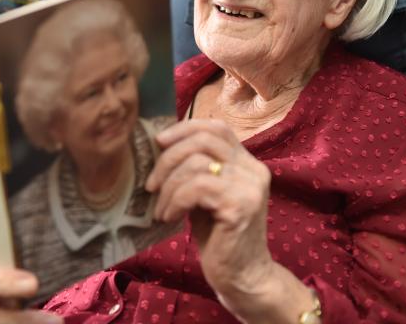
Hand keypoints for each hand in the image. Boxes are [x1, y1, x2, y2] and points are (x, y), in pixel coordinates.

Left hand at [147, 119, 311, 323]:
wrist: (243, 277)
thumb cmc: (219, 235)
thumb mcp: (205, 194)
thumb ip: (195, 169)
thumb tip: (161, 145)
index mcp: (247, 162)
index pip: (216, 128)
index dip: (185, 128)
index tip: (159, 141)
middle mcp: (253, 169)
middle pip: (204, 140)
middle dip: (169, 158)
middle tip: (151, 183)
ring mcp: (249, 187)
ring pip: (196, 163)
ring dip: (169, 186)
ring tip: (161, 207)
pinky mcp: (240, 206)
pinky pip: (196, 188)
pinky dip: (175, 200)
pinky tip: (168, 217)